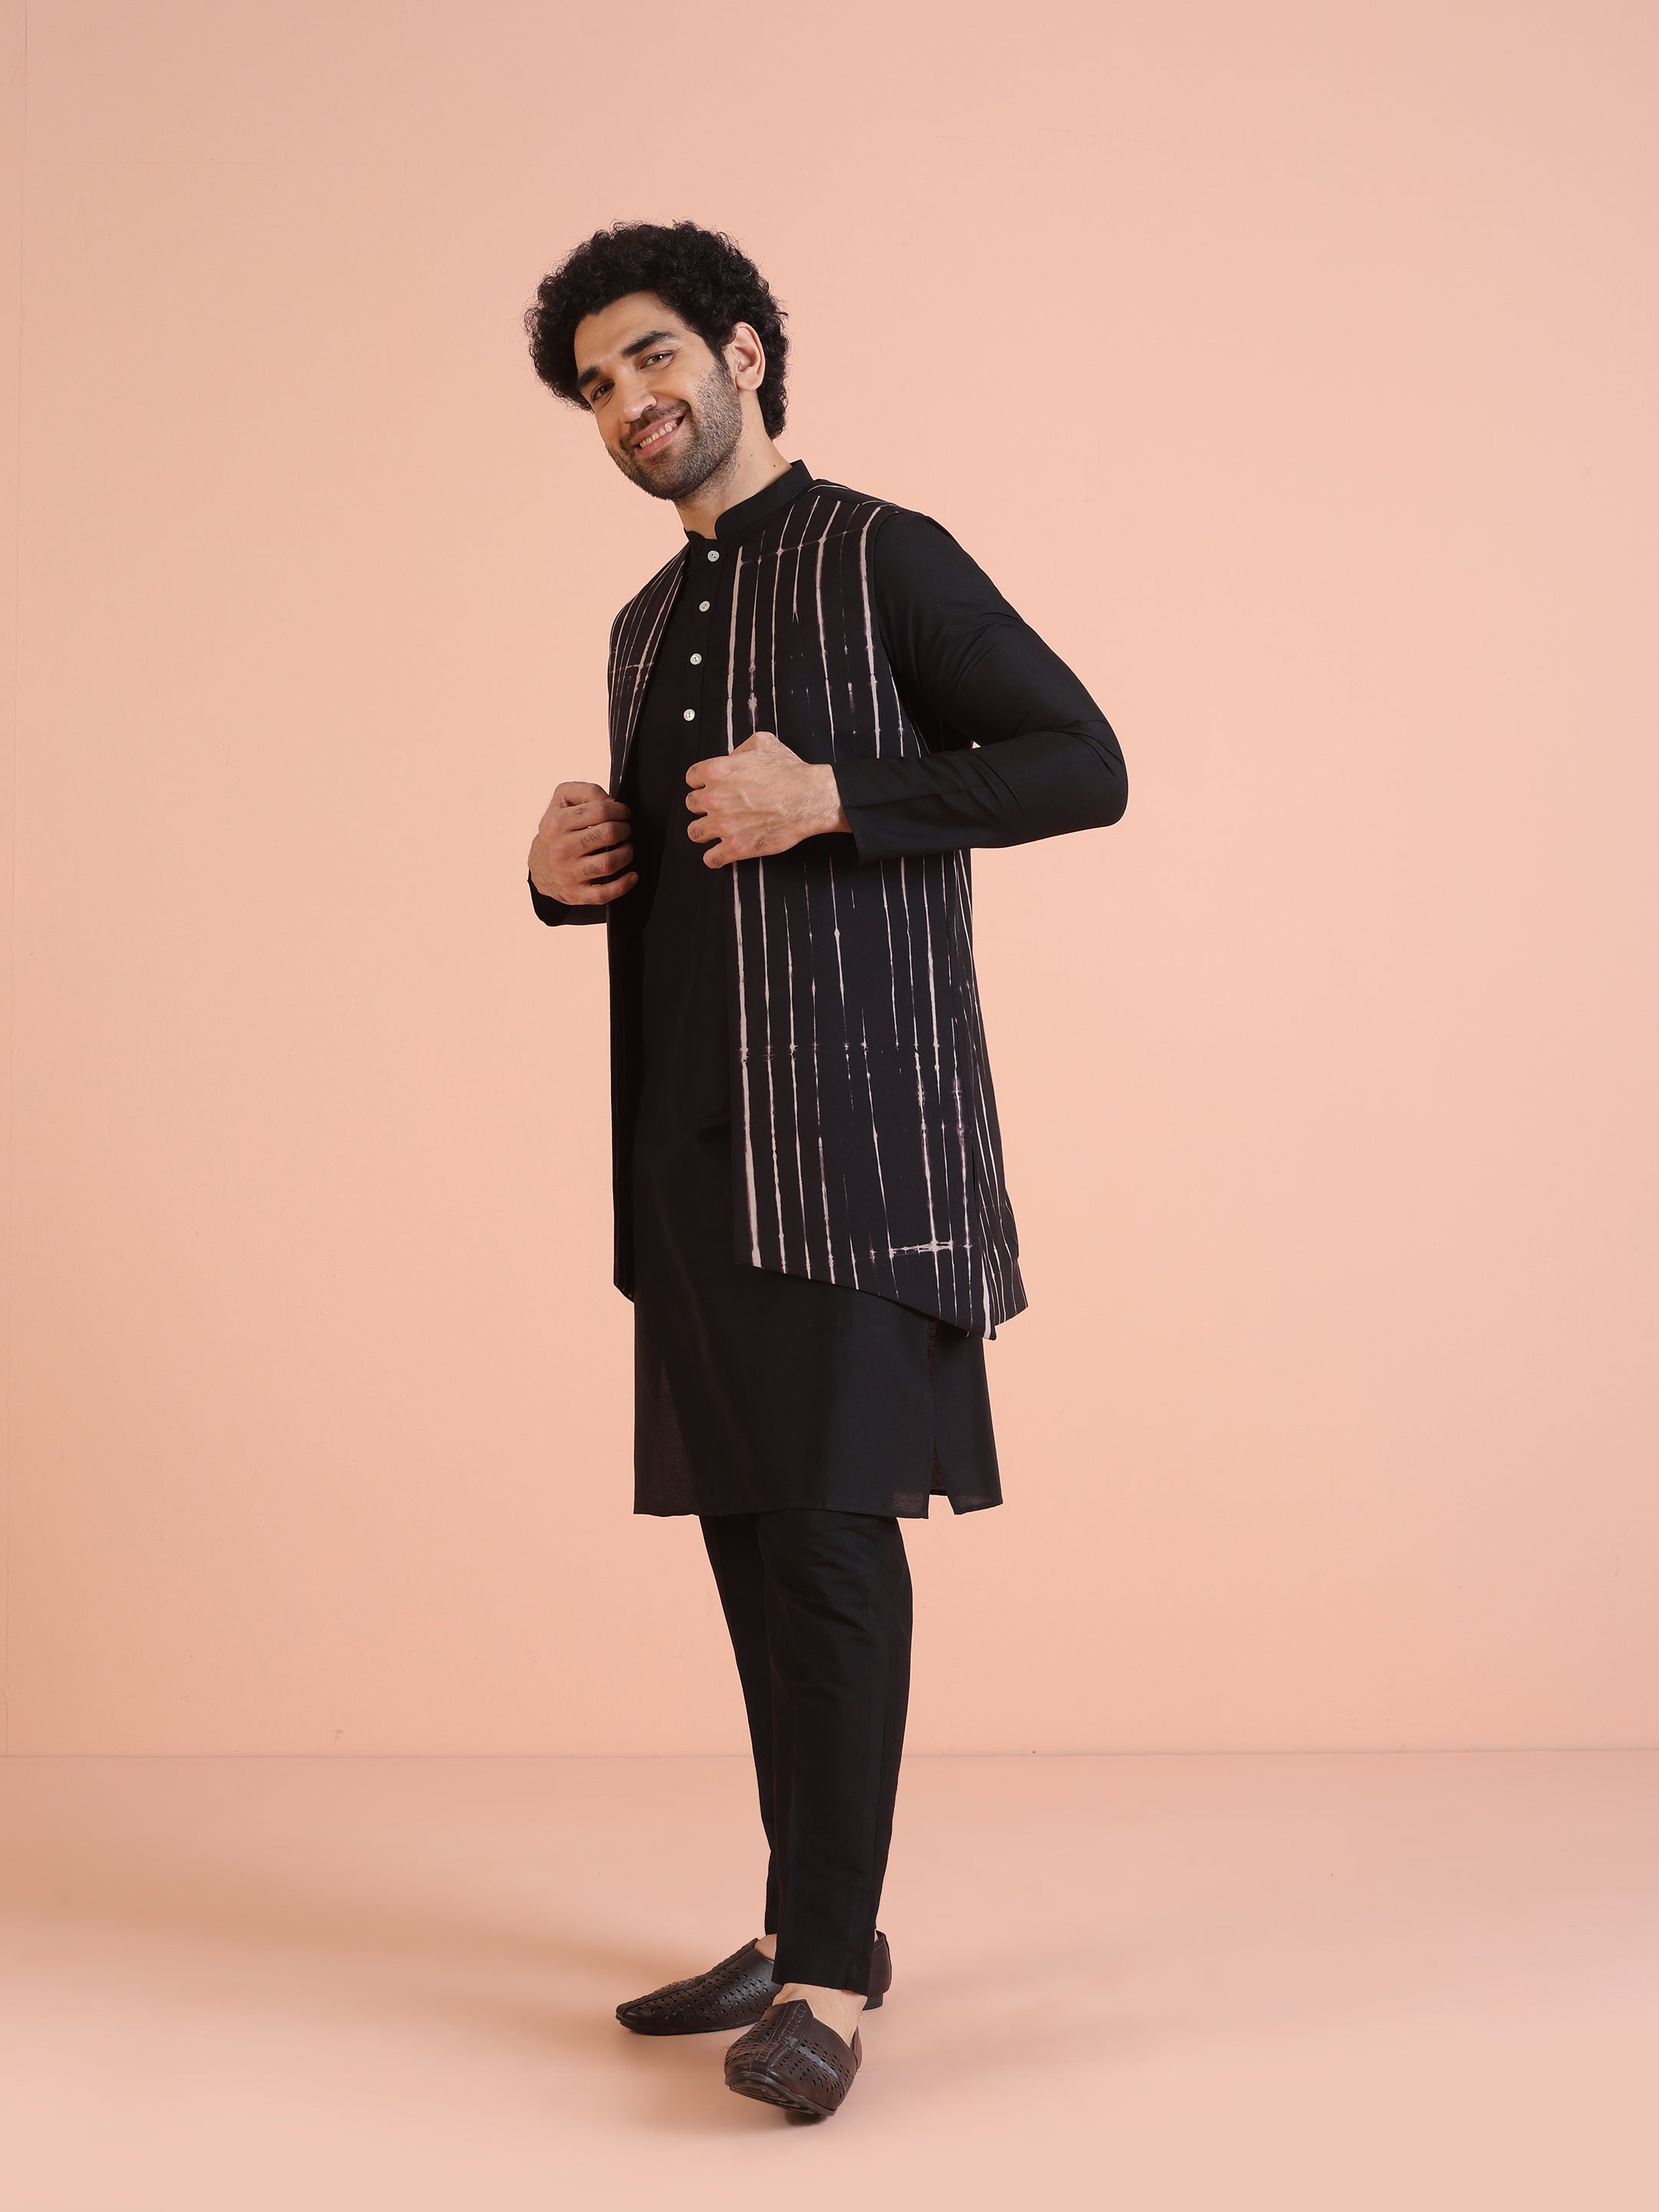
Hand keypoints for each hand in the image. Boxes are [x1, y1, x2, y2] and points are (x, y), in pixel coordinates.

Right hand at [528, 780, 636, 903]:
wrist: (538, 866)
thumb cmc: (554, 831)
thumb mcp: (562, 801)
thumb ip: (586, 791)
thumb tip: (611, 802)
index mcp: (558, 823)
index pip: (600, 810)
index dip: (619, 810)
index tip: (623, 813)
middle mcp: (562, 848)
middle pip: (608, 834)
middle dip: (625, 830)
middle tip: (624, 830)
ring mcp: (568, 873)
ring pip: (609, 863)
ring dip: (626, 854)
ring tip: (625, 849)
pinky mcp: (576, 893)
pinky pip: (604, 893)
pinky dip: (623, 885)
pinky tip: (631, 876)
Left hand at [684, 733, 848, 867]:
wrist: (809, 799)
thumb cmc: (790, 773)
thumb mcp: (763, 743)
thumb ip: (740, 750)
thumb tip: (732, 759)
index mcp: (717, 772)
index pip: (692, 778)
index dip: (701, 782)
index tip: (708, 787)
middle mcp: (715, 798)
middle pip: (691, 805)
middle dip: (702, 806)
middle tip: (716, 807)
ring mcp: (723, 825)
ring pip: (694, 832)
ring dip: (703, 831)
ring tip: (714, 830)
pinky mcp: (735, 847)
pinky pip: (711, 858)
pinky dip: (714, 857)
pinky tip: (720, 853)